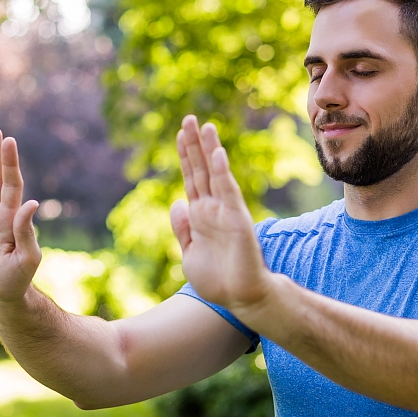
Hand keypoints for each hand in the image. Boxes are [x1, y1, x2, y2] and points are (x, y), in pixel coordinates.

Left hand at [170, 116, 273, 312]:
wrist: (240, 298)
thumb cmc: (217, 280)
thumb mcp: (189, 254)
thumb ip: (183, 229)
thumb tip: (177, 203)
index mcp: (200, 216)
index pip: (192, 179)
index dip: (185, 157)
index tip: (179, 134)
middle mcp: (213, 209)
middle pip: (201, 169)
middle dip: (194, 144)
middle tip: (189, 118)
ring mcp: (225, 211)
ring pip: (215, 174)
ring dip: (209, 149)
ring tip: (204, 125)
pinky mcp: (237, 218)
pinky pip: (228, 191)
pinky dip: (223, 172)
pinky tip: (217, 153)